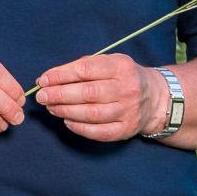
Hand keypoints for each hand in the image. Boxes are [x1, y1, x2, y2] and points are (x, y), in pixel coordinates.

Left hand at [34, 53, 163, 141]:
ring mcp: (128, 111)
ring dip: (66, 111)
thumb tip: (47, 78)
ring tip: (51, 108)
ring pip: (92, 114)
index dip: (61, 76)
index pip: (86, 69)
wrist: (154, 98)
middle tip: (42, 97)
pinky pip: (99, 132)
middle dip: (59, 95)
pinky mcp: (126, 129)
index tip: (43, 80)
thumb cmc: (122, 77)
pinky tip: (67, 121)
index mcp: (121, 67)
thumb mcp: (108, 62)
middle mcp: (127, 88)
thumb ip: (79, 67)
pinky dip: (79, 128)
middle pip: (88, 93)